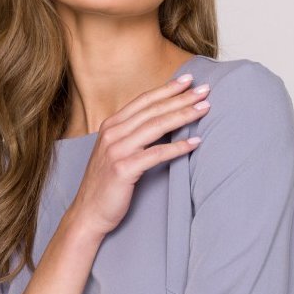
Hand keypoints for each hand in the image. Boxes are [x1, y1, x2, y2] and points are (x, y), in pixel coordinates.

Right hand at [68, 74, 210, 238]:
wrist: (88, 213)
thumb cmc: (106, 184)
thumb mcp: (116, 152)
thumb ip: (133, 135)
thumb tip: (163, 121)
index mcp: (111, 126)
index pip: (144, 101)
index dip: (167, 88)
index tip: (188, 80)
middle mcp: (112, 134)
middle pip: (153, 110)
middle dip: (181, 98)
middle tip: (205, 89)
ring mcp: (116, 151)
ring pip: (156, 126)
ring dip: (183, 115)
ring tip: (205, 108)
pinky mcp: (123, 169)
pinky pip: (156, 154)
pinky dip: (178, 147)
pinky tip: (195, 142)